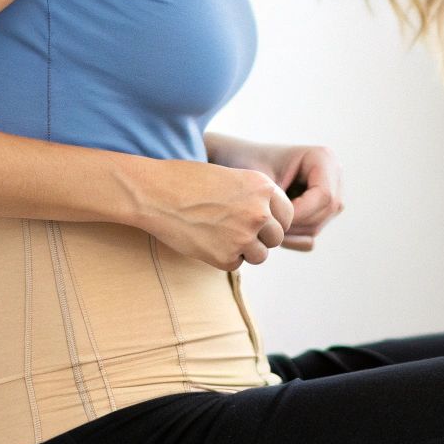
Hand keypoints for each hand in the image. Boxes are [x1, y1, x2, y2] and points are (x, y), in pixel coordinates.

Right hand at [131, 159, 294, 271]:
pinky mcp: (226, 257)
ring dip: (244, 250)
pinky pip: (236, 264)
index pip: (287, 215)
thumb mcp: (231, 178)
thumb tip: (272, 222)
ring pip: (260, 255)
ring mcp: (244, 237)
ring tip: (219, 235)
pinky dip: (223, 258)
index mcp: (263, 188)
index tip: (258, 221)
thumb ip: (255, 198)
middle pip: (276, 237)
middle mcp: (259, 212)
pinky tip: (205, 241)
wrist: (156, 193)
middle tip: (236, 230)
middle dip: (261, 238)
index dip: (273, 220)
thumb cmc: (189, 181)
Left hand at [239, 142, 345, 251]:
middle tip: (267, 227)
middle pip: (326, 212)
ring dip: (290, 233)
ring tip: (265, 228)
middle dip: (296, 224)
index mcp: (322, 158)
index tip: (273, 218)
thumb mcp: (261, 177)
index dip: (301, 212)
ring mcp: (330, 196)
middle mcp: (333, 176)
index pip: (325, 195)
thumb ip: (277, 199)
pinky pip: (311, 237)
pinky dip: (291, 240)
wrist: (246, 164)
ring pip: (318, 226)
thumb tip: (288, 223)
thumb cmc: (251, 162)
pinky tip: (271, 231)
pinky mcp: (320, 215)